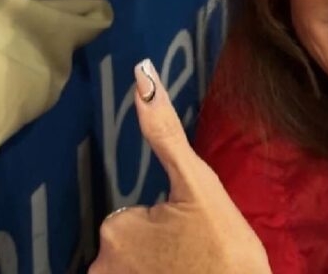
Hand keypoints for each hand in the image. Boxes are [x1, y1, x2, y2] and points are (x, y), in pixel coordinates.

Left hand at [89, 60, 271, 273]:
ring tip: (190, 265)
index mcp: (116, 227)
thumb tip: (142, 73)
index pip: (132, 217)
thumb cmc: (224, 247)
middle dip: (156, 248)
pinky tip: (183, 273)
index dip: (162, 222)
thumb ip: (165, 132)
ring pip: (132, 268)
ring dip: (155, 267)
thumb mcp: (199, 184)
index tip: (188, 234)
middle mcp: (103, 264)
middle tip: (191, 252)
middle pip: (129, 246)